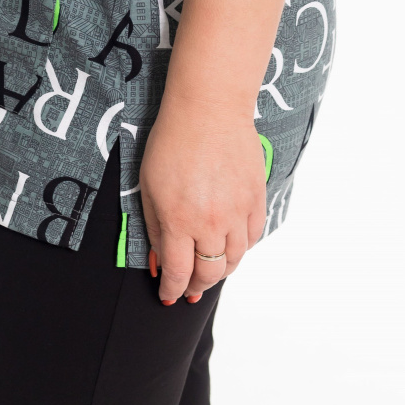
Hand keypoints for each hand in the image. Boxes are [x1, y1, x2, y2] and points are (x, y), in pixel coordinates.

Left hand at [138, 94, 266, 303]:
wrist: (209, 108)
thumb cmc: (173, 141)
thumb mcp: (148, 186)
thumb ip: (155, 229)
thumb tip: (159, 263)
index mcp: (179, 220)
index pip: (178, 273)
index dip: (172, 290)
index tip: (168, 296)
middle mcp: (211, 222)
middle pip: (209, 274)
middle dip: (195, 286)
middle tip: (188, 288)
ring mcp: (237, 211)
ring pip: (233, 261)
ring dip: (219, 271)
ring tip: (208, 269)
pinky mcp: (256, 198)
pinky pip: (252, 237)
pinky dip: (240, 248)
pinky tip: (229, 245)